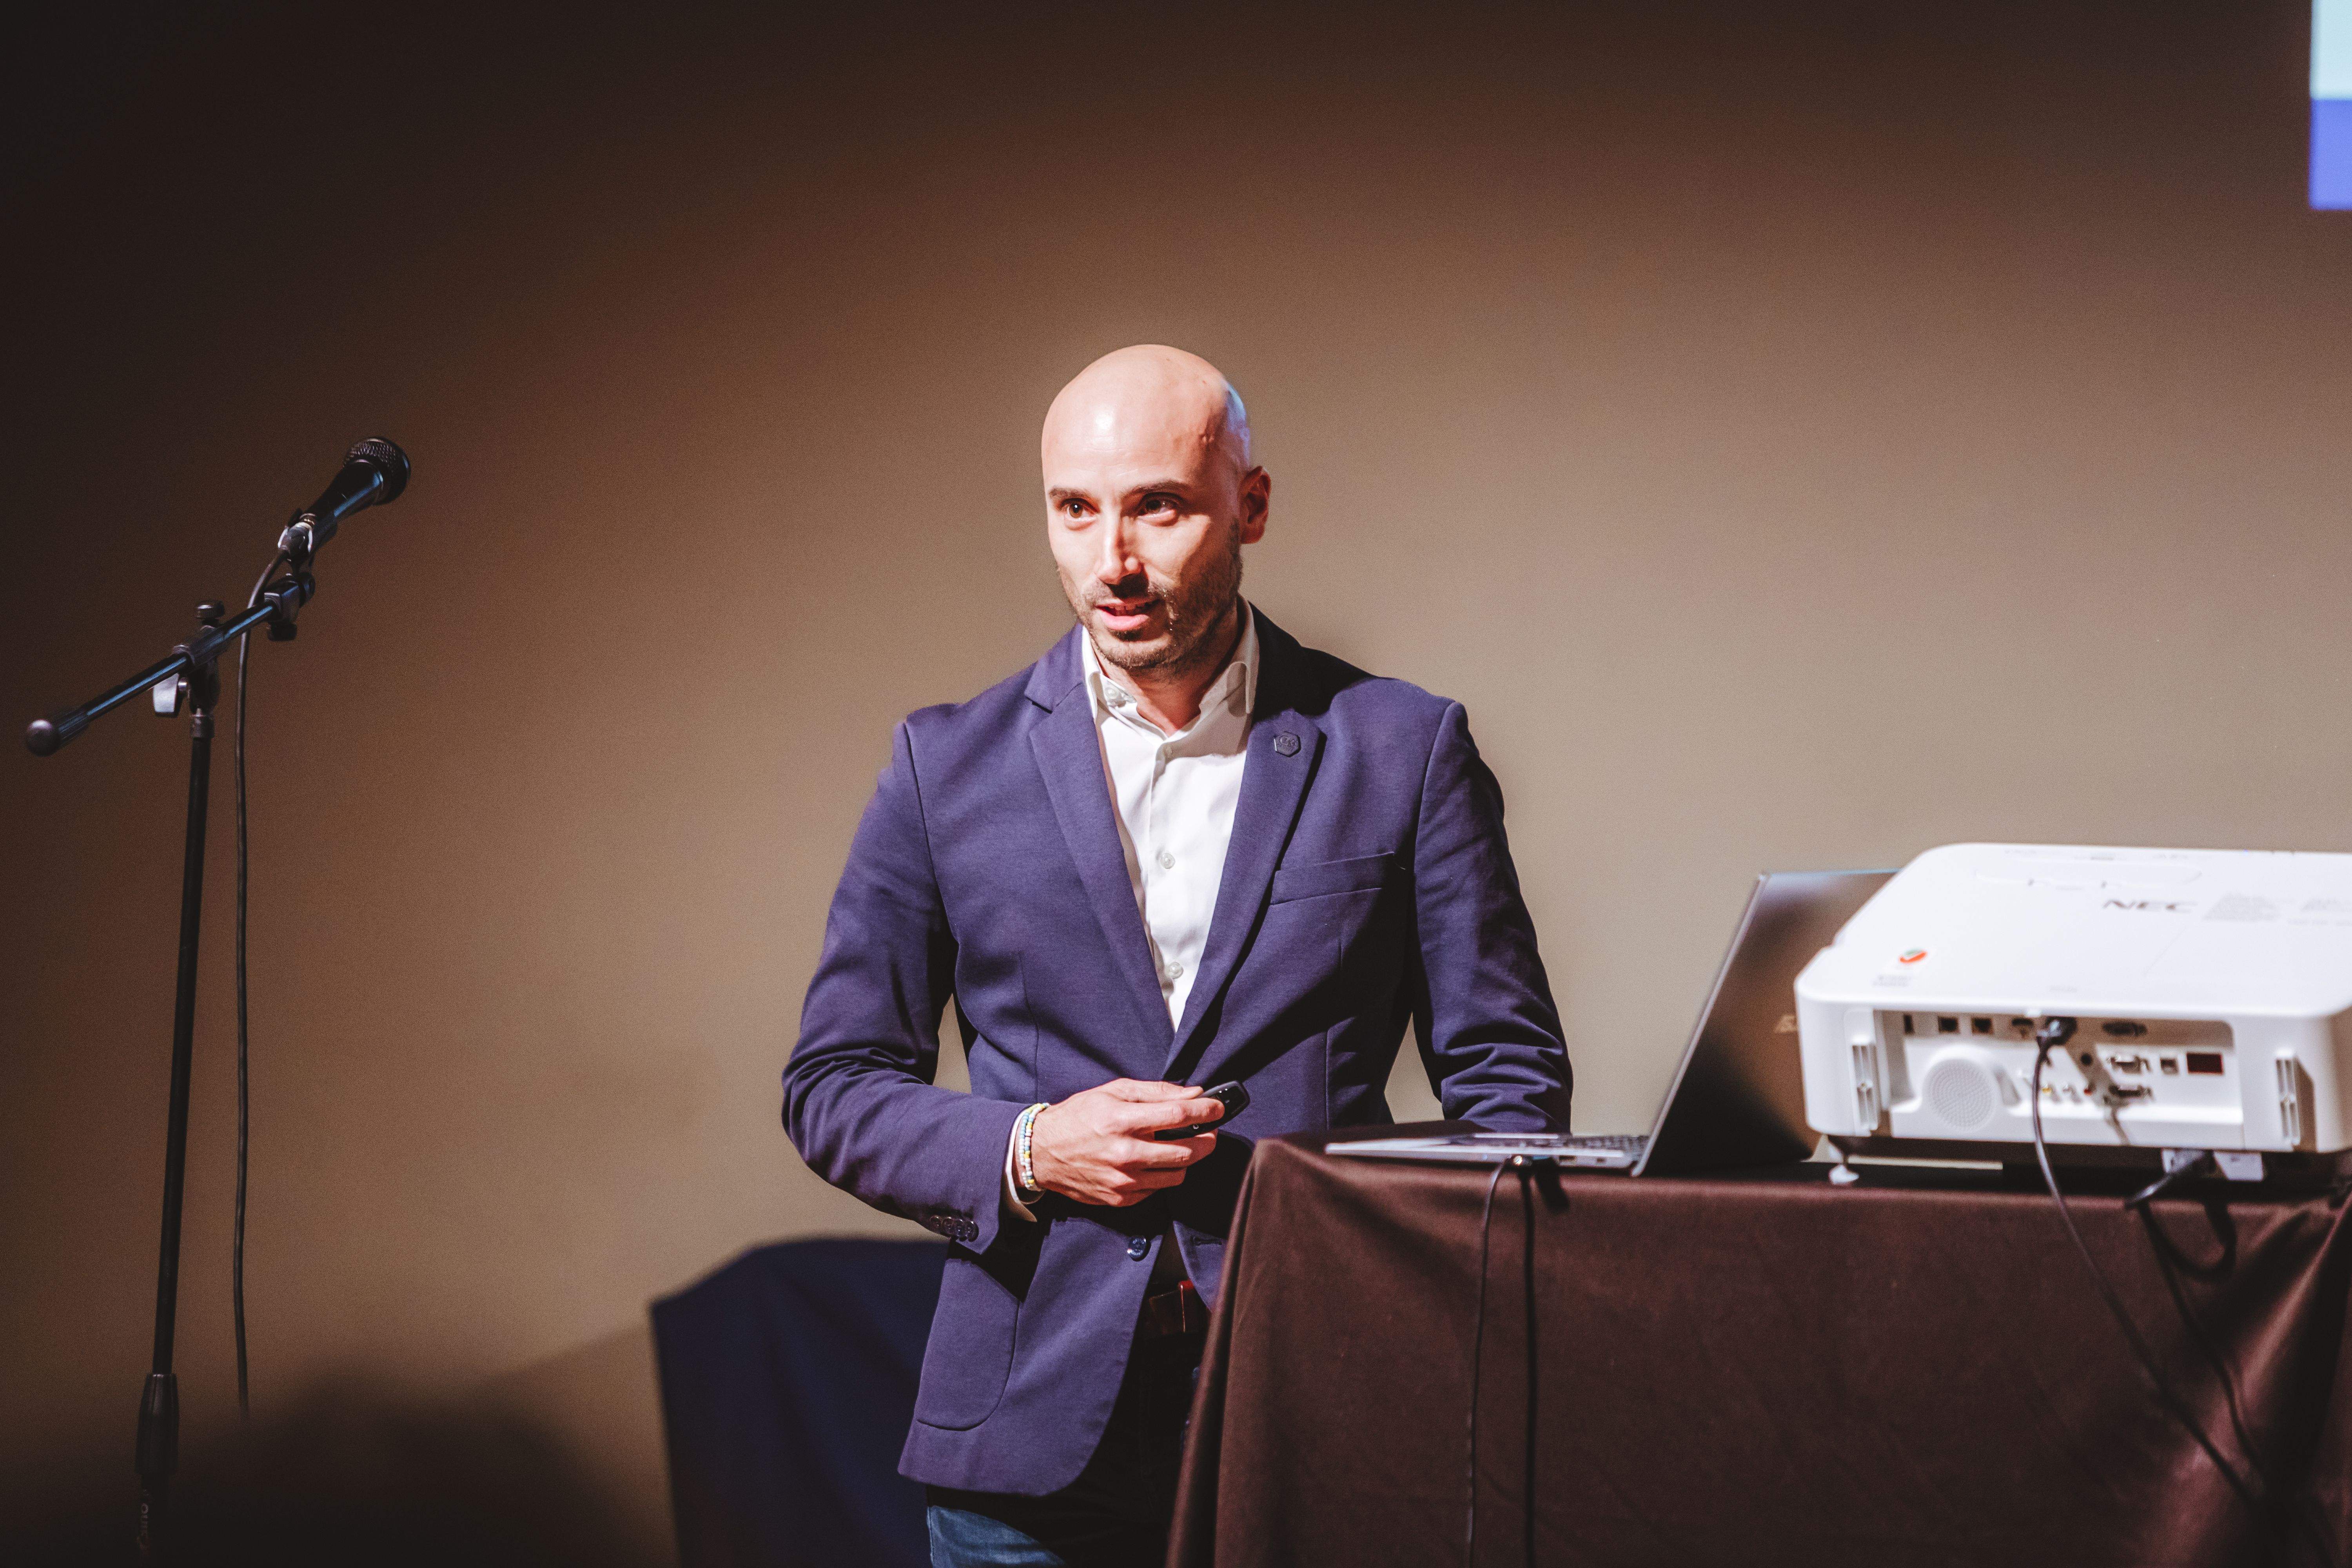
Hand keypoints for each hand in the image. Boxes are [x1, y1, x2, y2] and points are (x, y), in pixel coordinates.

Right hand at [1028, 1079, 1224, 1206]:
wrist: (1041, 1153)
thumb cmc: (1079, 1117)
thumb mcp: (1113, 1091)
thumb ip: (1156, 1092)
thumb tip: (1194, 1093)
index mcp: (1121, 1121)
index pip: (1178, 1116)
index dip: (1206, 1110)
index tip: (1218, 1106)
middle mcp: (1124, 1154)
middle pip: (1186, 1150)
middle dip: (1207, 1138)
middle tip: (1209, 1129)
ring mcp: (1123, 1181)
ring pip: (1177, 1174)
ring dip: (1188, 1158)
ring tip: (1182, 1145)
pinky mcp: (1120, 1199)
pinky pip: (1158, 1189)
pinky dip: (1164, 1174)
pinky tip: (1155, 1161)